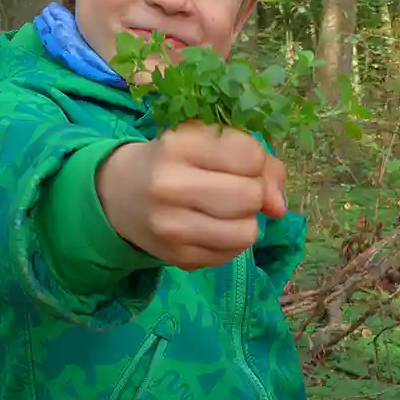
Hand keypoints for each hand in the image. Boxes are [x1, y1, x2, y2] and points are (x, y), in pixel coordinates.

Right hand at [98, 121, 286, 270]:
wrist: (119, 194)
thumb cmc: (175, 160)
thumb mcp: (208, 142)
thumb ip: (257, 161)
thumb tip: (279, 208)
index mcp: (178, 145)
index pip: (251, 156)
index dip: (257, 161)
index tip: (241, 163)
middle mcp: (169, 186)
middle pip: (251, 196)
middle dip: (254, 193)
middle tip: (236, 189)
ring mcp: (171, 227)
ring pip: (247, 232)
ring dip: (247, 221)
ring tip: (227, 211)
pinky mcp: (178, 257)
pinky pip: (232, 255)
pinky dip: (232, 241)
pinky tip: (213, 228)